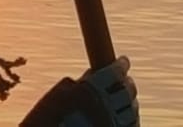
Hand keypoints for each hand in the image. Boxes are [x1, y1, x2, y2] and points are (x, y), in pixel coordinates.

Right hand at [19, 55, 138, 125]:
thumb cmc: (50, 119)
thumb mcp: (58, 95)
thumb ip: (79, 82)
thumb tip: (93, 74)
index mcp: (91, 92)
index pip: (115, 73)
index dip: (122, 65)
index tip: (124, 61)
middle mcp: (105, 109)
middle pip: (127, 90)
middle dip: (127, 82)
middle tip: (125, 79)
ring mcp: (113, 125)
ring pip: (131, 109)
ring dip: (130, 101)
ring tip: (124, 97)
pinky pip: (132, 125)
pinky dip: (130, 118)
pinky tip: (123, 115)